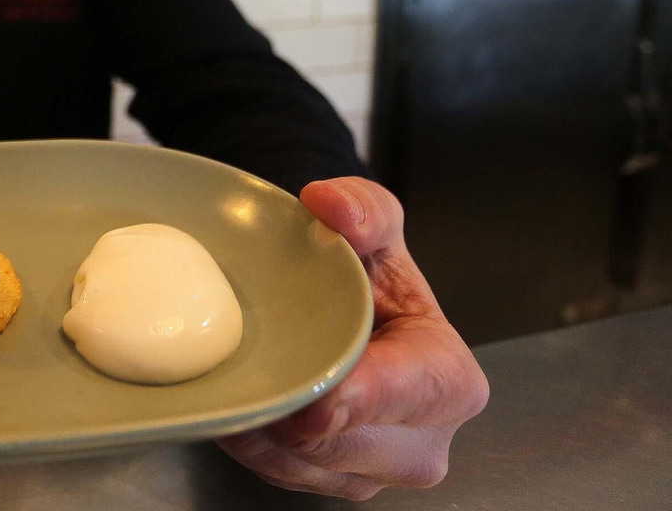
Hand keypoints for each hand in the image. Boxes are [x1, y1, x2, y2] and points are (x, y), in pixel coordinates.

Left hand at [215, 177, 488, 499]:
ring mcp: (375, 472)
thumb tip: (330, 205)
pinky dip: (251, 442)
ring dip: (260, 429)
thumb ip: (362, 208)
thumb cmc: (369, 268)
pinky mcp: (332, 482)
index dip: (354, 398)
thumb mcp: (374, 223)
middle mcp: (423, 443)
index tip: (312, 397)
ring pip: (301, 466)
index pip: (401, 398)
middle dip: (289, 414)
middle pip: (340, 444)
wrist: (346, 304)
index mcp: (450, 381)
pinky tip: (237, 401)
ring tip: (238, 378)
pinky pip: (278, 474)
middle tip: (246, 371)